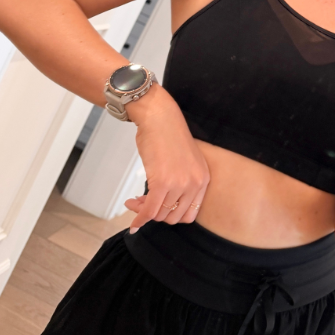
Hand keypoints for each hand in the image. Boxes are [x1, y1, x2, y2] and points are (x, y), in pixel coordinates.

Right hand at [122, 87, 209, 232]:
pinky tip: (131, 211)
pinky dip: (139, 216)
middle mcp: (195, 184)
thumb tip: (162, 203)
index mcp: (203, 180)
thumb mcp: (184, 162)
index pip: (189, 214)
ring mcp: (180, 185)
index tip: (159, 209)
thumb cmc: (168, 135)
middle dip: (156, 215)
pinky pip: (150, 210)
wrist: (159, 117)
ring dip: (143, 211)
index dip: (171, 215)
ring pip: (160, 214)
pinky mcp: (162, 183)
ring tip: (134, 201)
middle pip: (174, 217)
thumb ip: (180, 182)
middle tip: (143, 204)